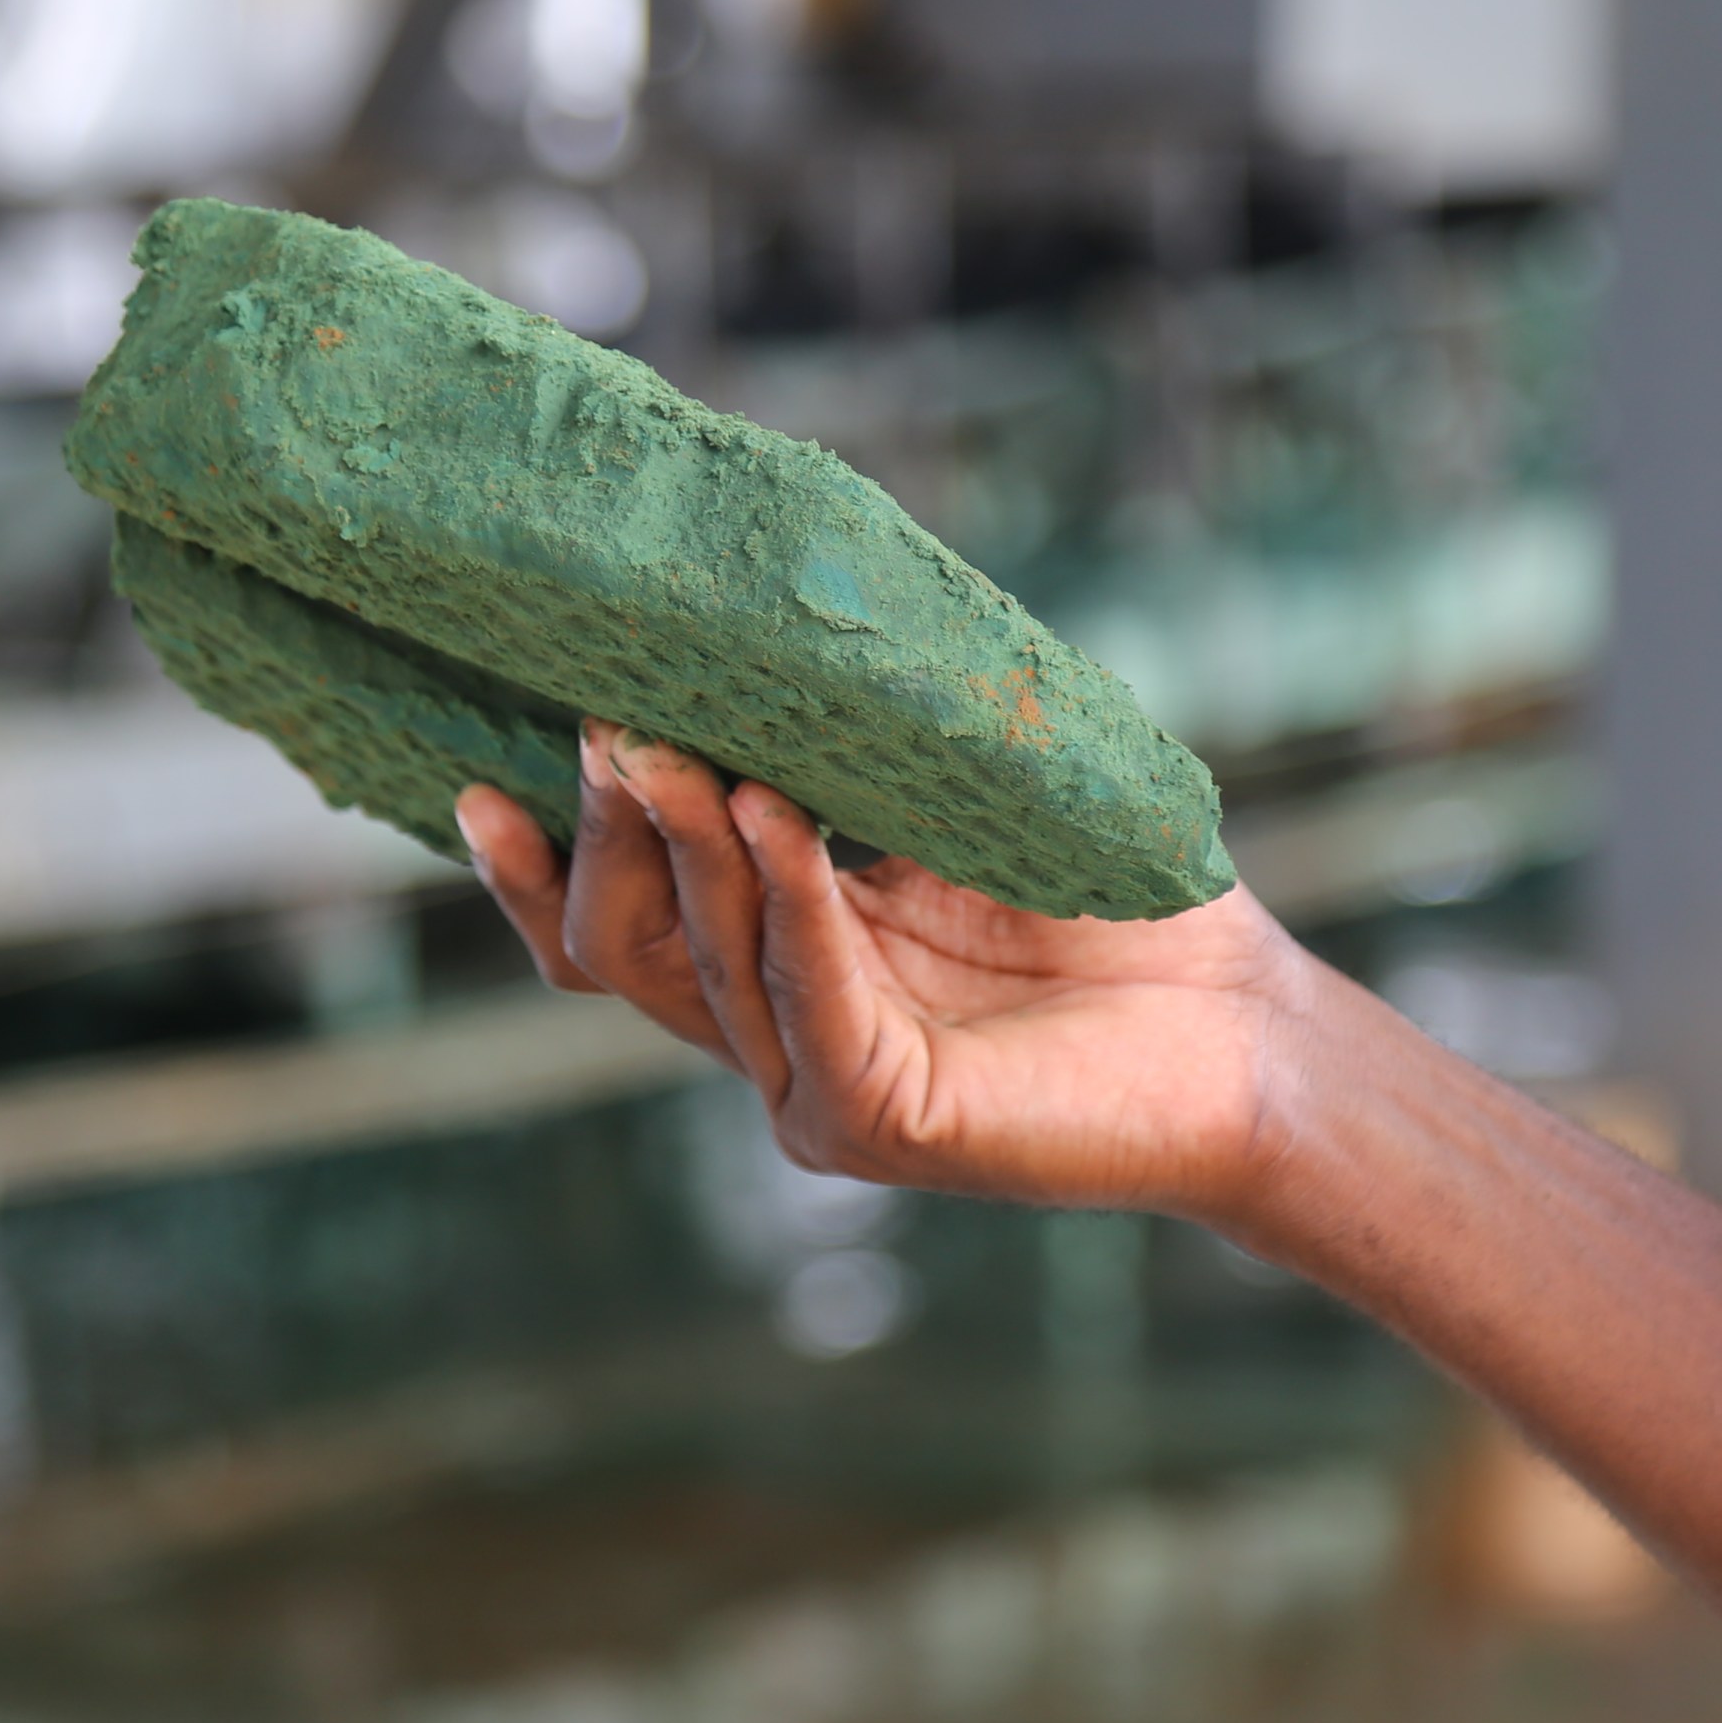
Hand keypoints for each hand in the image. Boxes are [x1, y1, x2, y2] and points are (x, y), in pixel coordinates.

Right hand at [455, 722, 1329, 1225]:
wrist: (1250, 1028)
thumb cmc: (1119, 905)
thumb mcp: (959, 796)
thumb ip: (855, 739)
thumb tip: (759, 599)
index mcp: (777, 960)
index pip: (614, 926)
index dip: (531, 868)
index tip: (471, 777)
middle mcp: (776, 1033)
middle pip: (624, 944)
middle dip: (601, 830)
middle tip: (602, 721)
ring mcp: (817, 1088)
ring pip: (696, 966)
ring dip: (679, 844)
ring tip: (664, 746)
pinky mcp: (881, 1122)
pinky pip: (803, 1000)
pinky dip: (784, 902)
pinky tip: (774, 815)